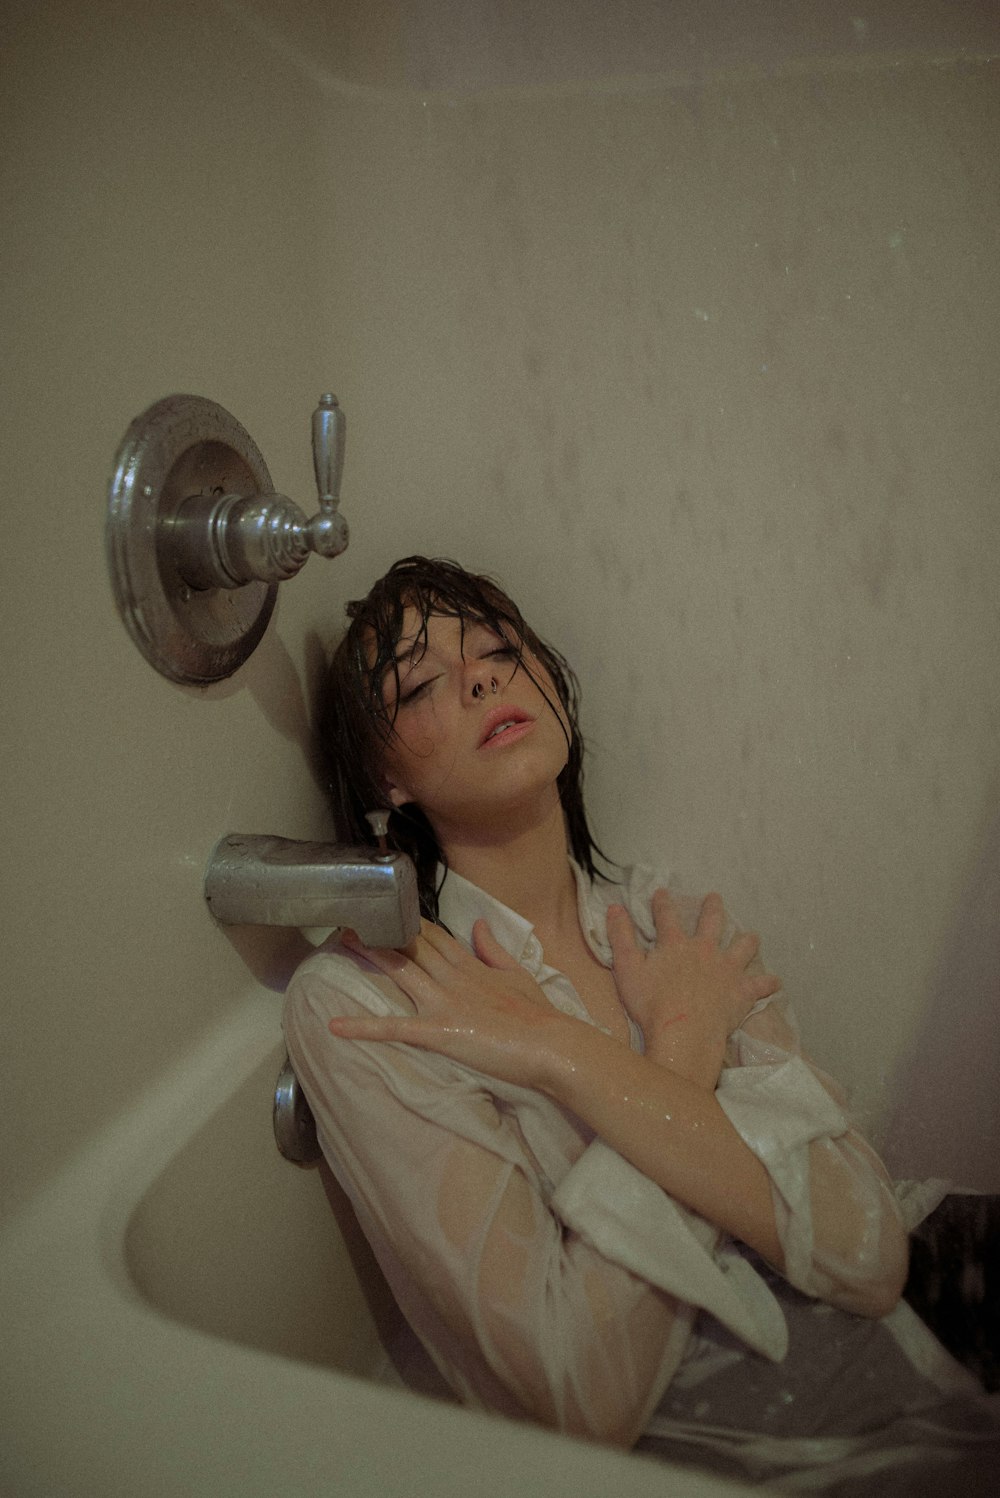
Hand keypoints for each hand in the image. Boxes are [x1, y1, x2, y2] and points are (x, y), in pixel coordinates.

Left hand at [327, 918, 581, 1090]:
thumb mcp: (518, 974)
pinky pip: (396, 1028)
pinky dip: (364, 1027)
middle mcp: (453, 976)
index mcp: (471, 965)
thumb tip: (478, 924)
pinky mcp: (441, 1031)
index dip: (407, 923)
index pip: (433, 936)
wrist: (553, 1044)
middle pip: (411, 945)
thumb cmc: (539, 1015)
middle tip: (352, 915)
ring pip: (401, 971)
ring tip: (341, 941)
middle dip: (381, 930)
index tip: (387, 911)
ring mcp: (445, 1002)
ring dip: (370, 955)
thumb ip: (493, 949)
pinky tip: (336, 1027)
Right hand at [607, 890, 780, 1069]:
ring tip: (751, 936)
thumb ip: (621, 937)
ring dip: (747, 940)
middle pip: (711, 922)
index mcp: (675, 944)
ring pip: (742, 947)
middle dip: (712, 908)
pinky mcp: (741, 992)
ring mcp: (727, 969)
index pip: (666, 916)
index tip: (661, 892)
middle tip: (715, 897)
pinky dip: (768, 983)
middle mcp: (704, 950)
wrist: (683, 1033)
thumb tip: (615, 908)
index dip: (662, 903)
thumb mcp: (626, 969)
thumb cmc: (651, 1004)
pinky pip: (760, 985)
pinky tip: (775, 981)